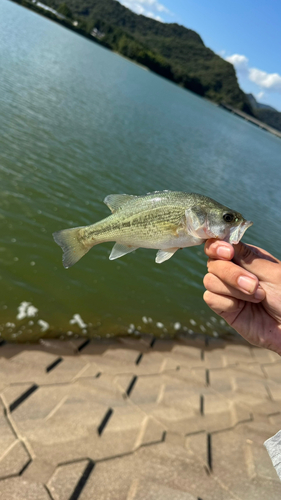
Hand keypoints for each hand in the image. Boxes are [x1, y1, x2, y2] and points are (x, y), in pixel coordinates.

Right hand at [203, 239, 280, 354]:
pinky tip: (240, 308)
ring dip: (232, 289)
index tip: (227, 252)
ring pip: (209, 280)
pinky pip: (210, 298)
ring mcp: (228, 290)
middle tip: (254, 285)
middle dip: (230, 273)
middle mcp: (234, 271)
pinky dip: (226, 302)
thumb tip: (225, 241)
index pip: (220, 244)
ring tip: (256, 297)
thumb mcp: (273, 274)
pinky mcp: (224, 308)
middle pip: (212, 262)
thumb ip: (248, 258)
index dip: (217, 246)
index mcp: (246, 258)